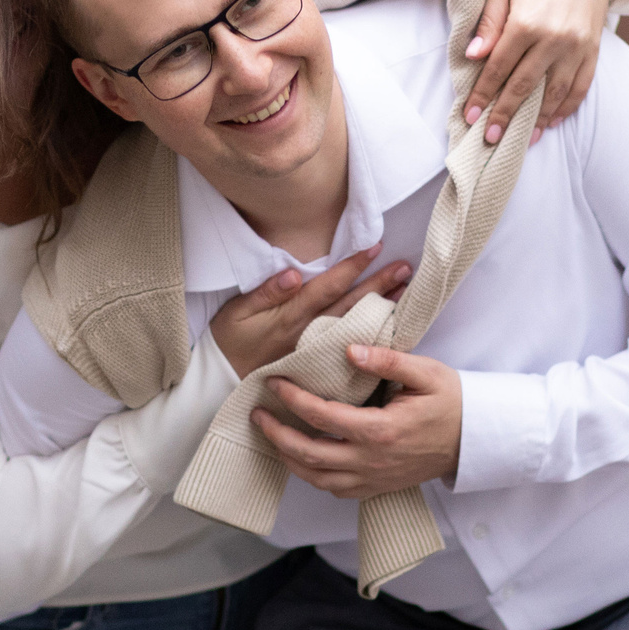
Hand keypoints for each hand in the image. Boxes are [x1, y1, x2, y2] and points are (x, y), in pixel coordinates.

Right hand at [210, 245, 414, 378]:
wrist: (223, 382)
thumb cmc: (229, 341)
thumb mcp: (236, 312)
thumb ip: (266, 293)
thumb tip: (293, 272)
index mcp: (292, 317)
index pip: (328, 287)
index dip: (352, 267)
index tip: (375, 247)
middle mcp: (310, 335)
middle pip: (350, 306)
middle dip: (378, 285)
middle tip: (406, 268)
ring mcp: (317, 353)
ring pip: (355, 327)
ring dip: (380, 308)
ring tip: (404, 292)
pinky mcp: (318, 367)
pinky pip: (350, 352)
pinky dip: (371, 340)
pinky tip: (389, 330)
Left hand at [255, 345, 462, 500]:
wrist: (474, 439)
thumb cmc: (451, 402)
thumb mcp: (425, 372)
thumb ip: (386, 360)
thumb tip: (349, 350)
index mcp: (380, 429)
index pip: (321, 414)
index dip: (291, 398)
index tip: (274, 382)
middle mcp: (371, 460)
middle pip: (308, 453)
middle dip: (277, 433)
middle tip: (258, 415)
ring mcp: (373, 478)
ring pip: (316, 478)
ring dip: (289, 459)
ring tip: (272, 437)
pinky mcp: (377, 487)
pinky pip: (335, 490)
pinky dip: (313, 476)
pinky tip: (303, 459)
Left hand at [463, 0, 621, 141]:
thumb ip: (489, 22)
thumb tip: (473, 56)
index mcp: (527, 23)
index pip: (499, 68)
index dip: (483, 94)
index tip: (470, 116)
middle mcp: (554, 39)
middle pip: (524, 86)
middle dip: (504, 115)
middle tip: (490, 138)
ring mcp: (577, 47)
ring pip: (554, 93)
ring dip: (537, 119)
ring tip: (521, 139)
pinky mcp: (593, 50)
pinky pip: (581, 87)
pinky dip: (567, 108)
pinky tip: (552, 122)